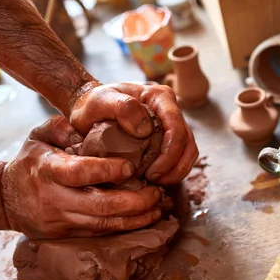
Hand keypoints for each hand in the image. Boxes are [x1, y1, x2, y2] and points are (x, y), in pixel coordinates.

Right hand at [1, 116, 161, 238]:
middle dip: (134, 202)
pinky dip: (126, 226)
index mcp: (48, 170)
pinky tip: (146, 217)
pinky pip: (101, 233)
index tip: (130, 167)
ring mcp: (61, 221)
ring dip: (137, 218)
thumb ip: (62, 126)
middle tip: (156, 192)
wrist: (4, 198)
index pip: (79, 173)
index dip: (106, 171)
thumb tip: (86, 127)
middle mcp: (55, 198)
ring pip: (105, 225)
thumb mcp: (38, 136)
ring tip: (159, 206)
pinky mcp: (67, 235)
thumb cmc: (30, 162)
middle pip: (100, 206)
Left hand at [69, 82, 197, 184]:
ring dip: (177, 172)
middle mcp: (171, 110)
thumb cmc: (94, 105)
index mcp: (160, 97)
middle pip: (187, 142)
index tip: (151, 171)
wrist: (91, 112)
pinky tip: (157, 180)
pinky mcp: (170, 139)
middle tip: (153, 180)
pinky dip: (173, 172)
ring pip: (189, 152)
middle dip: (174, 166)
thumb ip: (122, 107)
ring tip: (156, 182)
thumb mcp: (100, 101)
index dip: (170, 153)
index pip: (176, 127)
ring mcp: (172, 125)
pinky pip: (182, 158)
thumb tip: (145, 129)